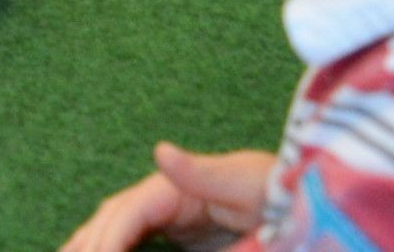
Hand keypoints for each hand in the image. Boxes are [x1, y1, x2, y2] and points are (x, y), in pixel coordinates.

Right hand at [59, 144, 270, 251]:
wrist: (305, 201)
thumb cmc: (279, 194)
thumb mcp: (248, 184)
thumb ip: (205, 173)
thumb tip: (160, 152)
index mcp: (177, 186)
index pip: (128, 213)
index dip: (107, 239)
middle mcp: (164, 196)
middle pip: (111, 219)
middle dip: (88, 244)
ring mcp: (168, 212)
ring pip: (114, 226)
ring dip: (87, 243)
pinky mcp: (176, 228)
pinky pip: (132, 237)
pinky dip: (109, 244)